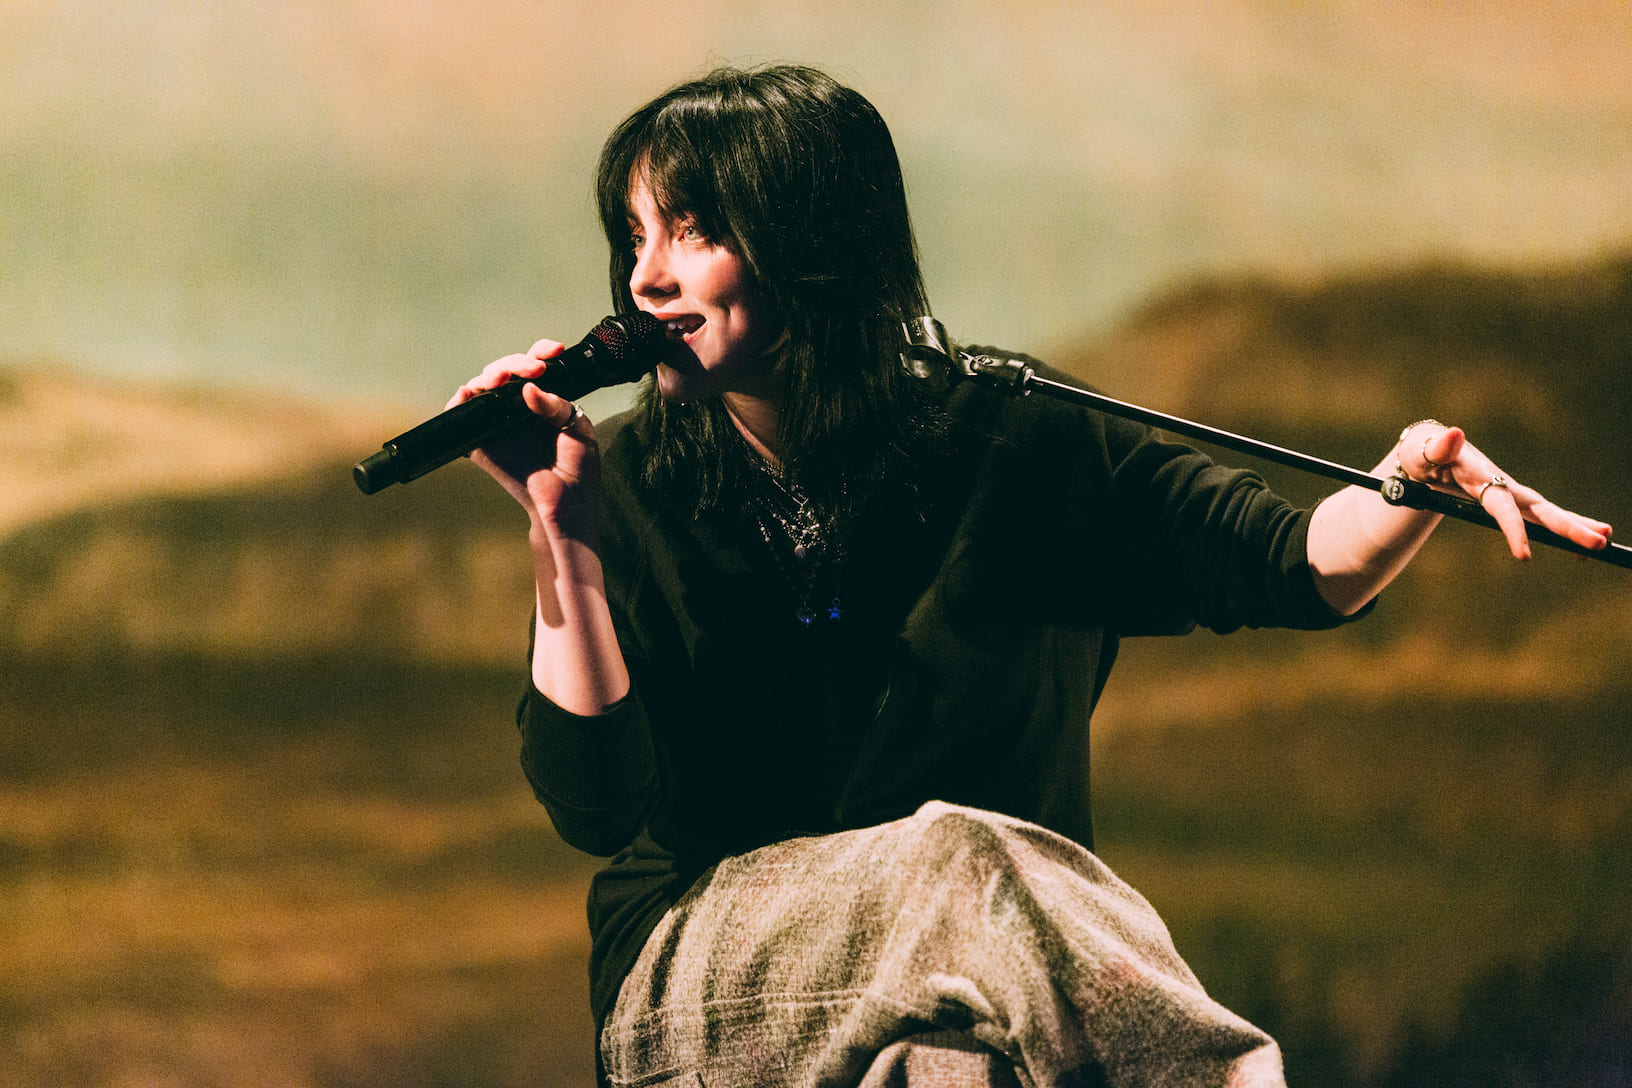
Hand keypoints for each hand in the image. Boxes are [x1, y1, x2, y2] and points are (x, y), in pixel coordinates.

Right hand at [447, 339, 596, 535]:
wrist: (566, 508)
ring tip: (500, 380)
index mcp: (545, 400)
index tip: (553, 351)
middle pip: (506, 370)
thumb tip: (528, 388)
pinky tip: (468, 395)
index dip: (541, 352)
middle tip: (533, 369)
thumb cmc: (577, 470)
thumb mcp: (578, 430)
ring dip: (489, 376)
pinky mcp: (480, 443)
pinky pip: (462, 417)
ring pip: (483, 387)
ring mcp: (497, 423)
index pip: (537, 365)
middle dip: (515, 363)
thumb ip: (557, 406)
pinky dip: (459, 402)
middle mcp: (517, 407)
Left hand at [1398, 422, 1612, 559]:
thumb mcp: (1423, 452)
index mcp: (1483, 478)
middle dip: (1569, 527)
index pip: (1501, 506)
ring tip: (1605, 541)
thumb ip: (1438, 448)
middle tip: (1600, 543)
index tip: (1524, 555)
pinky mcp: (1512, 500)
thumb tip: (1454, 434)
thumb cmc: (1424, 453)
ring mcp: (1511, 493)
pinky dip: (1565, 528)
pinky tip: (1583, 549)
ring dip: (1577, 526)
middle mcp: (1505, 485)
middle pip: (1541, 509)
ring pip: (1548, 512)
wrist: (1432, 450)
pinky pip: (1541, 518)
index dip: (1513, 529)